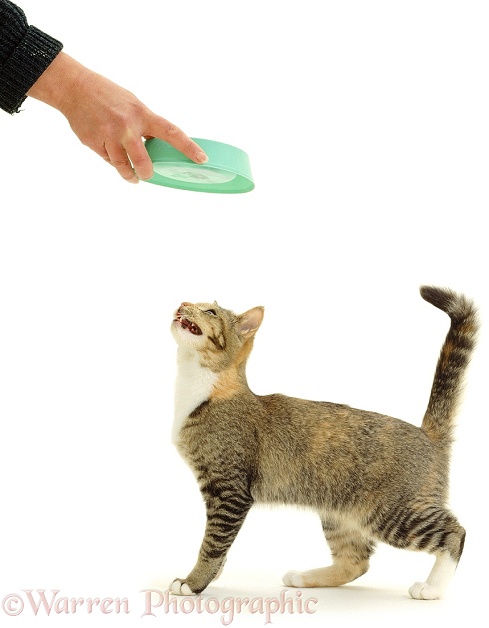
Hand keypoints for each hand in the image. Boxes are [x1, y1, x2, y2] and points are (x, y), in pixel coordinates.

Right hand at [27, 52, 207, 182]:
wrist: (74, 88)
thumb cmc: (108, 96)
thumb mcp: (133, 105)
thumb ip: (145, 125)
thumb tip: (157, 147)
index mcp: (142, 114)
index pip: (171, 132)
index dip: (188, 147)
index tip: (202, 159)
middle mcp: (127, 126)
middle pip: (143, 162)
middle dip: (147, 173)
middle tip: (147, 174)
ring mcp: (109, 135)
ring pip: (123, 167)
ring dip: (129, 174)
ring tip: (133, 177)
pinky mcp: (93, 142)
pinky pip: (108, 160)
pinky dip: (112, 160)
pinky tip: (108, 149)